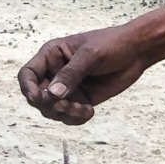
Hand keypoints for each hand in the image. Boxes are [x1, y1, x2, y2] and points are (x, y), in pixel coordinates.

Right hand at [17, 25, 148, 124]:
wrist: (137, 52)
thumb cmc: (112, 44)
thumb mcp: (91, 55)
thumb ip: (71, 74)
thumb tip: (52, 94)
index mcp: (51, 55)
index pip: (27, 75)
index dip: (27, 88)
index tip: (38, 98)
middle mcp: (55, 73)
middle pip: (37, 97)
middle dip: (50, 105)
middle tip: (68, 106)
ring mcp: (68, 88)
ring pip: (52, 110)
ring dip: (64, 114)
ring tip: (83, 110)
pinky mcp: (81, 100)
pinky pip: (69, 116)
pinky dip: (76, 119)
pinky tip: (90, 112)